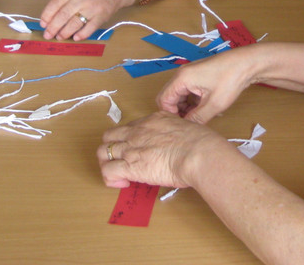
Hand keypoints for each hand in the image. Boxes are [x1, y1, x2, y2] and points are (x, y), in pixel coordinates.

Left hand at [39, 0, 127, 40]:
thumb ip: (64, 1)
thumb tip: (50, 19)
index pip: (55, 3)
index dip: (47, 15)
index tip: (43, 24)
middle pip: (63, 15)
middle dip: (53, 27)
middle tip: (48, 35)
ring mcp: (92, 8)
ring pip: (75, 23)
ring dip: (65, 32)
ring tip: (60, 37)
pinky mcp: (101, 16)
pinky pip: (89, 28)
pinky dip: (81, 35)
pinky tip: (75, 37)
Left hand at [97, 111, 230, 188]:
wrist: (197, 152)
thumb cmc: (199, 142)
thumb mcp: (186, 127)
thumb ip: (176, 133)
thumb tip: (179, 143)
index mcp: (152, 120)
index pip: (129, 127)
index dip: (129, 140)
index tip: (138, 150)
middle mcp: (138, 132)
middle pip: (109, 137)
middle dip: (111, 149)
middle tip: (122, 161)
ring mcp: (131, 148)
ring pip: (103, 152)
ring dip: (107, 163)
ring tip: (119, 174)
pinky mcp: (130, 166)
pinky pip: (108, 171)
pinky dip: (111, 178)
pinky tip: (124, 183)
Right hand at [156, 44, 260, 123]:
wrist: (246, 63)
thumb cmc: (230, 80)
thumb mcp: (214, 105)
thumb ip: (197, 119)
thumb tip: (187, 129)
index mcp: (181, 79)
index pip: (163, 101)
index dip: (171, 115)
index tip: (183, 125)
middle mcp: (182, 74)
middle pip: (169, 97)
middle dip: (178, 112)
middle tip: (191, 122)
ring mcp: (190, 73)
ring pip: (179, 95)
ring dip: (186, 107)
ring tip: (200, 116)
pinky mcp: (198, 75)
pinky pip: (188, 91)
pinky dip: (192, 101)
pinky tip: (205, 108)